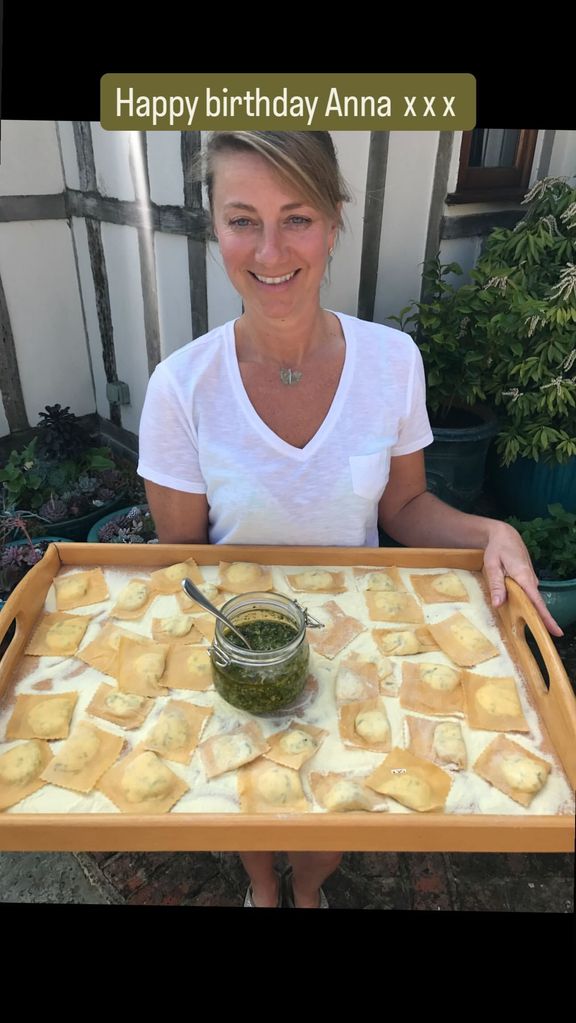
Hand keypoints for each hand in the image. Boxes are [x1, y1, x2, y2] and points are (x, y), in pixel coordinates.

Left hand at [483, 520, 562, 636]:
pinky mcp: (526, 579)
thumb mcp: (492, 565)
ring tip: (537, 629)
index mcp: (524, 578)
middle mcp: (531, 580)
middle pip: (538, 604)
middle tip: (547, 637)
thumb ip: (496, 585)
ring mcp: (530, 580)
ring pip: (532, 599)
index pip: (537, 601)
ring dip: (534, 612)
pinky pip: (528, 594)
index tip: (556, 631)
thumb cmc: (498, 549)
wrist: (504, 535)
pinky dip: (527, 603)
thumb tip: (498, 604)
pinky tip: (522, 612)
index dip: (546, 617)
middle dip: (543, 620)